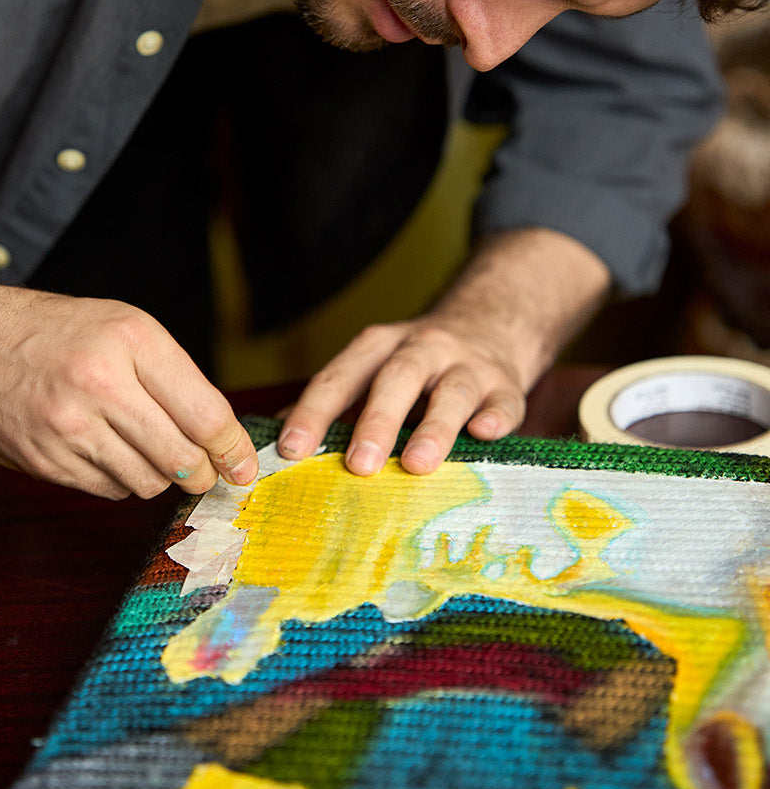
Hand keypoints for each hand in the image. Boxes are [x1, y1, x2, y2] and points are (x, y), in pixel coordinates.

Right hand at [0, 289, 258, 500]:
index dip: (233, 449)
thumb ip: (170, 375)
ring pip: (147, 481)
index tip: (245, 467)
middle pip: (182, 458)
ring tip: (139, 448)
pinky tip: (102, 451)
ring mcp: (70, 426)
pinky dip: (117, 480)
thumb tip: (220, 438)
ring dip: (156, 476)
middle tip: (203, 473)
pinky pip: (108, 490)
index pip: (206, 413)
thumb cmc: (50, 331)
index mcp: (131, 339)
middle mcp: (101, 382)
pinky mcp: (46, 461)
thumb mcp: (119, 325)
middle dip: (200, 474)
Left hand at [275, 228, 610, 475]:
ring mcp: (467, 367)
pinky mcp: (506, 387)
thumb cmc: (416, 365)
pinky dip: (495, 417)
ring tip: (418, 464)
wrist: (491, 323)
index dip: (314, 412)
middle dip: (376, 421)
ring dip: (434, 427)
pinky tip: (484, 434)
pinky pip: (504, 402)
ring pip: (451, 392)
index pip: (340, 377)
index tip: (291, 449)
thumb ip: (335, 404)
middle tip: (359, 464)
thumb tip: (282, 446)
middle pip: (396, 379)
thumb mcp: (372, 369)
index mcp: (377, 348)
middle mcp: (422, 350)